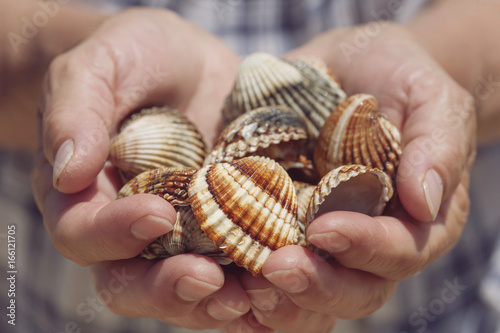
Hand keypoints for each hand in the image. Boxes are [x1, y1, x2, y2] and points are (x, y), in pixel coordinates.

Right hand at [32, 8, 250, 328]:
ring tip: (253, 297)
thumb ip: (76, 110)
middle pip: (132, 281)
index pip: (84, 232)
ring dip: (217, 302)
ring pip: (188, 288)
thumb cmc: (134, 57)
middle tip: (209, 280)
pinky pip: (236, 267)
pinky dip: (256, 283)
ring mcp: (183, 233)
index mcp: (88, 196)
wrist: (184, 61)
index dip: (114, 233)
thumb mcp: (102, 65)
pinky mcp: (227, 226)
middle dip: (168, 288)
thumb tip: (67, 172)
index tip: (156, 213)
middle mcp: (131, 228)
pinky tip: (283, 284)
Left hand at [233, 24, 475, 331]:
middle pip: (354, 288)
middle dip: (318, 284)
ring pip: (310, 291)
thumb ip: (436, 146)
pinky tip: (222, 271)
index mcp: (415, 219)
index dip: (366, 248)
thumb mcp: (429, 97)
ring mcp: (323, 236)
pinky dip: (247, 277)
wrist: (351, 66)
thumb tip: (424, 202)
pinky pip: (267, 264)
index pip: (399, 251)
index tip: (325, 228)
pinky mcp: (281, 222)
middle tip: (278, 267)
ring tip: (247, 279)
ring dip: (280, 297)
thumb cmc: (398, 77)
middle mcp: (370, 240)